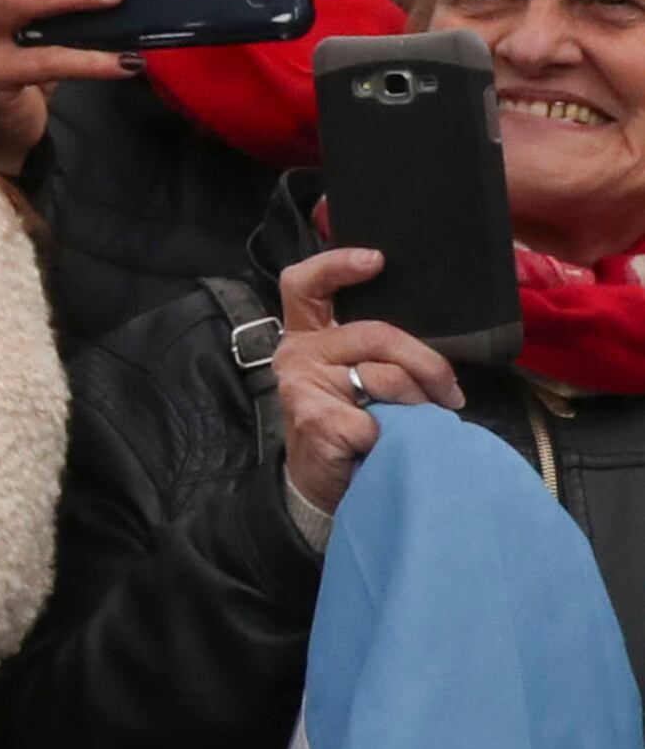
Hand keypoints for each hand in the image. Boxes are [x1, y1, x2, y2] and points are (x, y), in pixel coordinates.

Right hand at [274, 245, 464, 518]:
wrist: (321, 488)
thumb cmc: (350, 429)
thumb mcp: (359, 380)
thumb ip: (377, 354)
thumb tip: (434, 356)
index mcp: (308, 336)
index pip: (306, 285)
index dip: (338, 265)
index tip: (377, 261)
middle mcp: (298, 352)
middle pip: (377, 333)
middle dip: (426, 363)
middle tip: (449, 394)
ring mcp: (302, 383)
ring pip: (385, 377)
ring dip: (416, 406)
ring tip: (418, 427)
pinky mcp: (315, 418)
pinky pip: (378, 418)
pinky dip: (393, 439)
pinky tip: (384, 449)